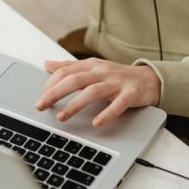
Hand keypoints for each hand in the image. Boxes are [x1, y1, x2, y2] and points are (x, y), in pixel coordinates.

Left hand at [35, 58, 160, 127]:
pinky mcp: (131, 94)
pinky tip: (97, 123)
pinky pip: (118, 104)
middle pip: (75, 80)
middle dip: (55, 93)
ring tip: (61, 117)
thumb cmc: (117, 75)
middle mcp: (102, 72)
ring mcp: (117, 82)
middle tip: (41, 106)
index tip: (40, 97)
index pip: (66, 71)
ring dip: (75, 104)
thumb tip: (47, 64)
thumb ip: (70, 67)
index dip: (51, 84)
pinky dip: (107, 114)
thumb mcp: (93, 67)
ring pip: (93, 91)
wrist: (149, 79)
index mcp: (91, 65)